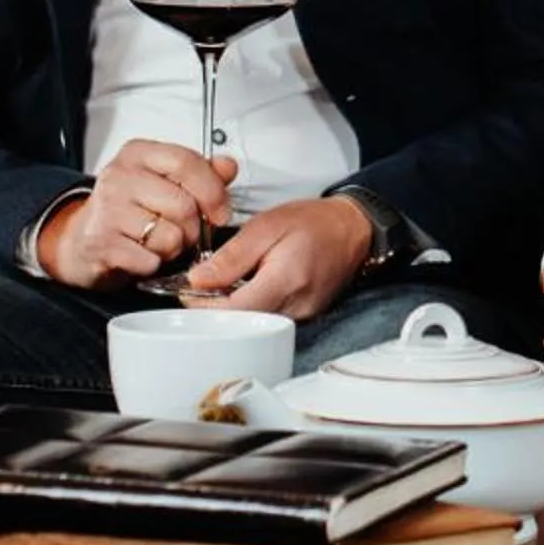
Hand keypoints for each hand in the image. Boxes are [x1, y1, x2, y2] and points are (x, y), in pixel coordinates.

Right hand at [38, 141, 237, 289]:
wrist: (80, 241)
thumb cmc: (126, 210)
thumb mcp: (161, 181)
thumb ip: (199, 173)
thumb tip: (228, 166)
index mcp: (138, 153)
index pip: (186, 162)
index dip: (213, 190)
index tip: (221, 210)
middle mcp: (119, 176)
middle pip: (183, 205)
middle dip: (192, 228)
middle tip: (183, 232)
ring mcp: (107, 210)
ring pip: (170, 236)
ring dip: (172, 248)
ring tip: (158, 242)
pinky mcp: (101, 243)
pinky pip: (150, 260)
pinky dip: (153, 264)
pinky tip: (142, 255)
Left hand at [188, 196, 372, 318]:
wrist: (353, 228)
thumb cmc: (315, 222)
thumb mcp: (267, 225)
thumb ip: (232, 256)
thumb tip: (198, 279)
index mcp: (286, 280)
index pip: (235, 310)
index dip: (206, 304)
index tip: (190, 290)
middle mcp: (296, 305)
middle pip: (242, 321)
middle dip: (216, 307)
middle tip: (203, 285)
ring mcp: (302, 315)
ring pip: (254, 322)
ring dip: (234, 307)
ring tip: (227, 282)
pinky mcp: (303, 317)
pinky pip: (268, 318)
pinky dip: (252, 305)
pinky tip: (249, 287)